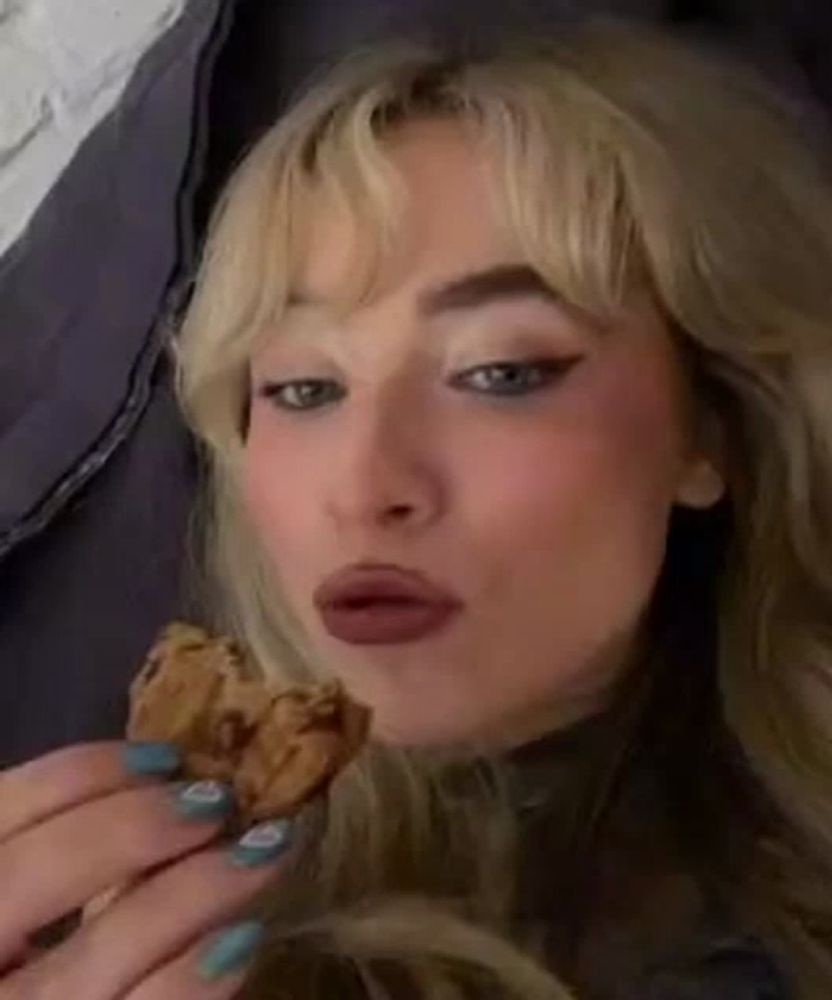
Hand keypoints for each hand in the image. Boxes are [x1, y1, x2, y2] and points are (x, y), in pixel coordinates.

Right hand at [0, 741, 293, 998]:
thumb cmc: (60, 958)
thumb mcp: (50, 900)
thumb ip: (83, 850)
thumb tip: (177, 782)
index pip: (3, 810)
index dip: (82, 772)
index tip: (167, 756)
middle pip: (28, 876)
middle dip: (129, 825)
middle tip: (216, 800)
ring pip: (92, 958)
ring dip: (190, 894)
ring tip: (262, 854)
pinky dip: (190, 977)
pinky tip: (244, 937)